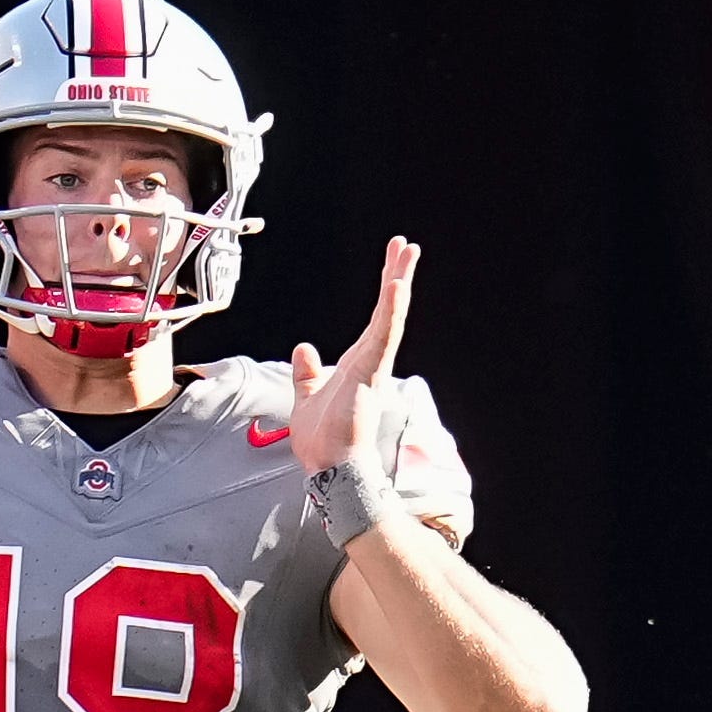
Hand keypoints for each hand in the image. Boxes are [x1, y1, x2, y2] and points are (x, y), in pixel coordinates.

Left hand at [287, 236, 418, 479]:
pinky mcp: (371, 374)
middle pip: (388, 310)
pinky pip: (384, 336)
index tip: (392, 260)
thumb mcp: (306, 396)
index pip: (375, 318)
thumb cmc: (323, 441)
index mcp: (358, 363)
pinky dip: (390, 311)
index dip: (384, 289)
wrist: (329, 466)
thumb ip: (307, 372)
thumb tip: (304, 347)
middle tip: (406, 245)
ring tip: (407, 254)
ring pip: (390, 317)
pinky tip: (396, 286)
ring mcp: (373, 366)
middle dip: (397, 275)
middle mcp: (370, 361)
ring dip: (398, 283)